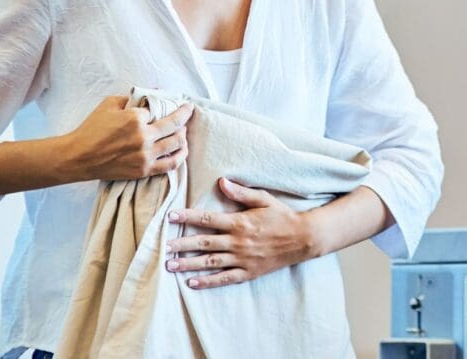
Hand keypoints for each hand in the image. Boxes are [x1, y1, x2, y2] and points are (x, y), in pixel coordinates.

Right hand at [61, 95, 193, 182]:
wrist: (79, 157)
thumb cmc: (91, 129)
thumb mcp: (109, 104)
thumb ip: (131, 98)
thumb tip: (150, 94)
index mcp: (135, 118)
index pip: (159, 109)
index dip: (167, 105)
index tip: (175, 102)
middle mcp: (143, 137)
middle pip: (175, 126)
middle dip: (184, 117)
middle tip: (187, 112)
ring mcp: (145, 155)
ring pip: (177, 144)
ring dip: (184, 135)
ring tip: (183, 131)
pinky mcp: (144, 170)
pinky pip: (170, 164)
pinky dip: (180, 156)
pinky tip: (182, 150)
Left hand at [163, 177, 318, 288]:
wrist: (303, 239)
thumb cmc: (282, 217)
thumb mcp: (264, 199)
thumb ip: (241, 193)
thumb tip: (221, 182)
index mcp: (239, 222)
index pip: (207, 218)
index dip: (187, 217)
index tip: (170, 217)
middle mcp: (238, 241)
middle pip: (204, 243)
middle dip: (181, 244)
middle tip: (163, 247)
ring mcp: (242, 258)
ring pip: (210, 262)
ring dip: (189, 264)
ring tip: (170, 265)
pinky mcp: (248, 272)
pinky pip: (225, 278)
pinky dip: (208, 282)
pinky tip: (192, 283)